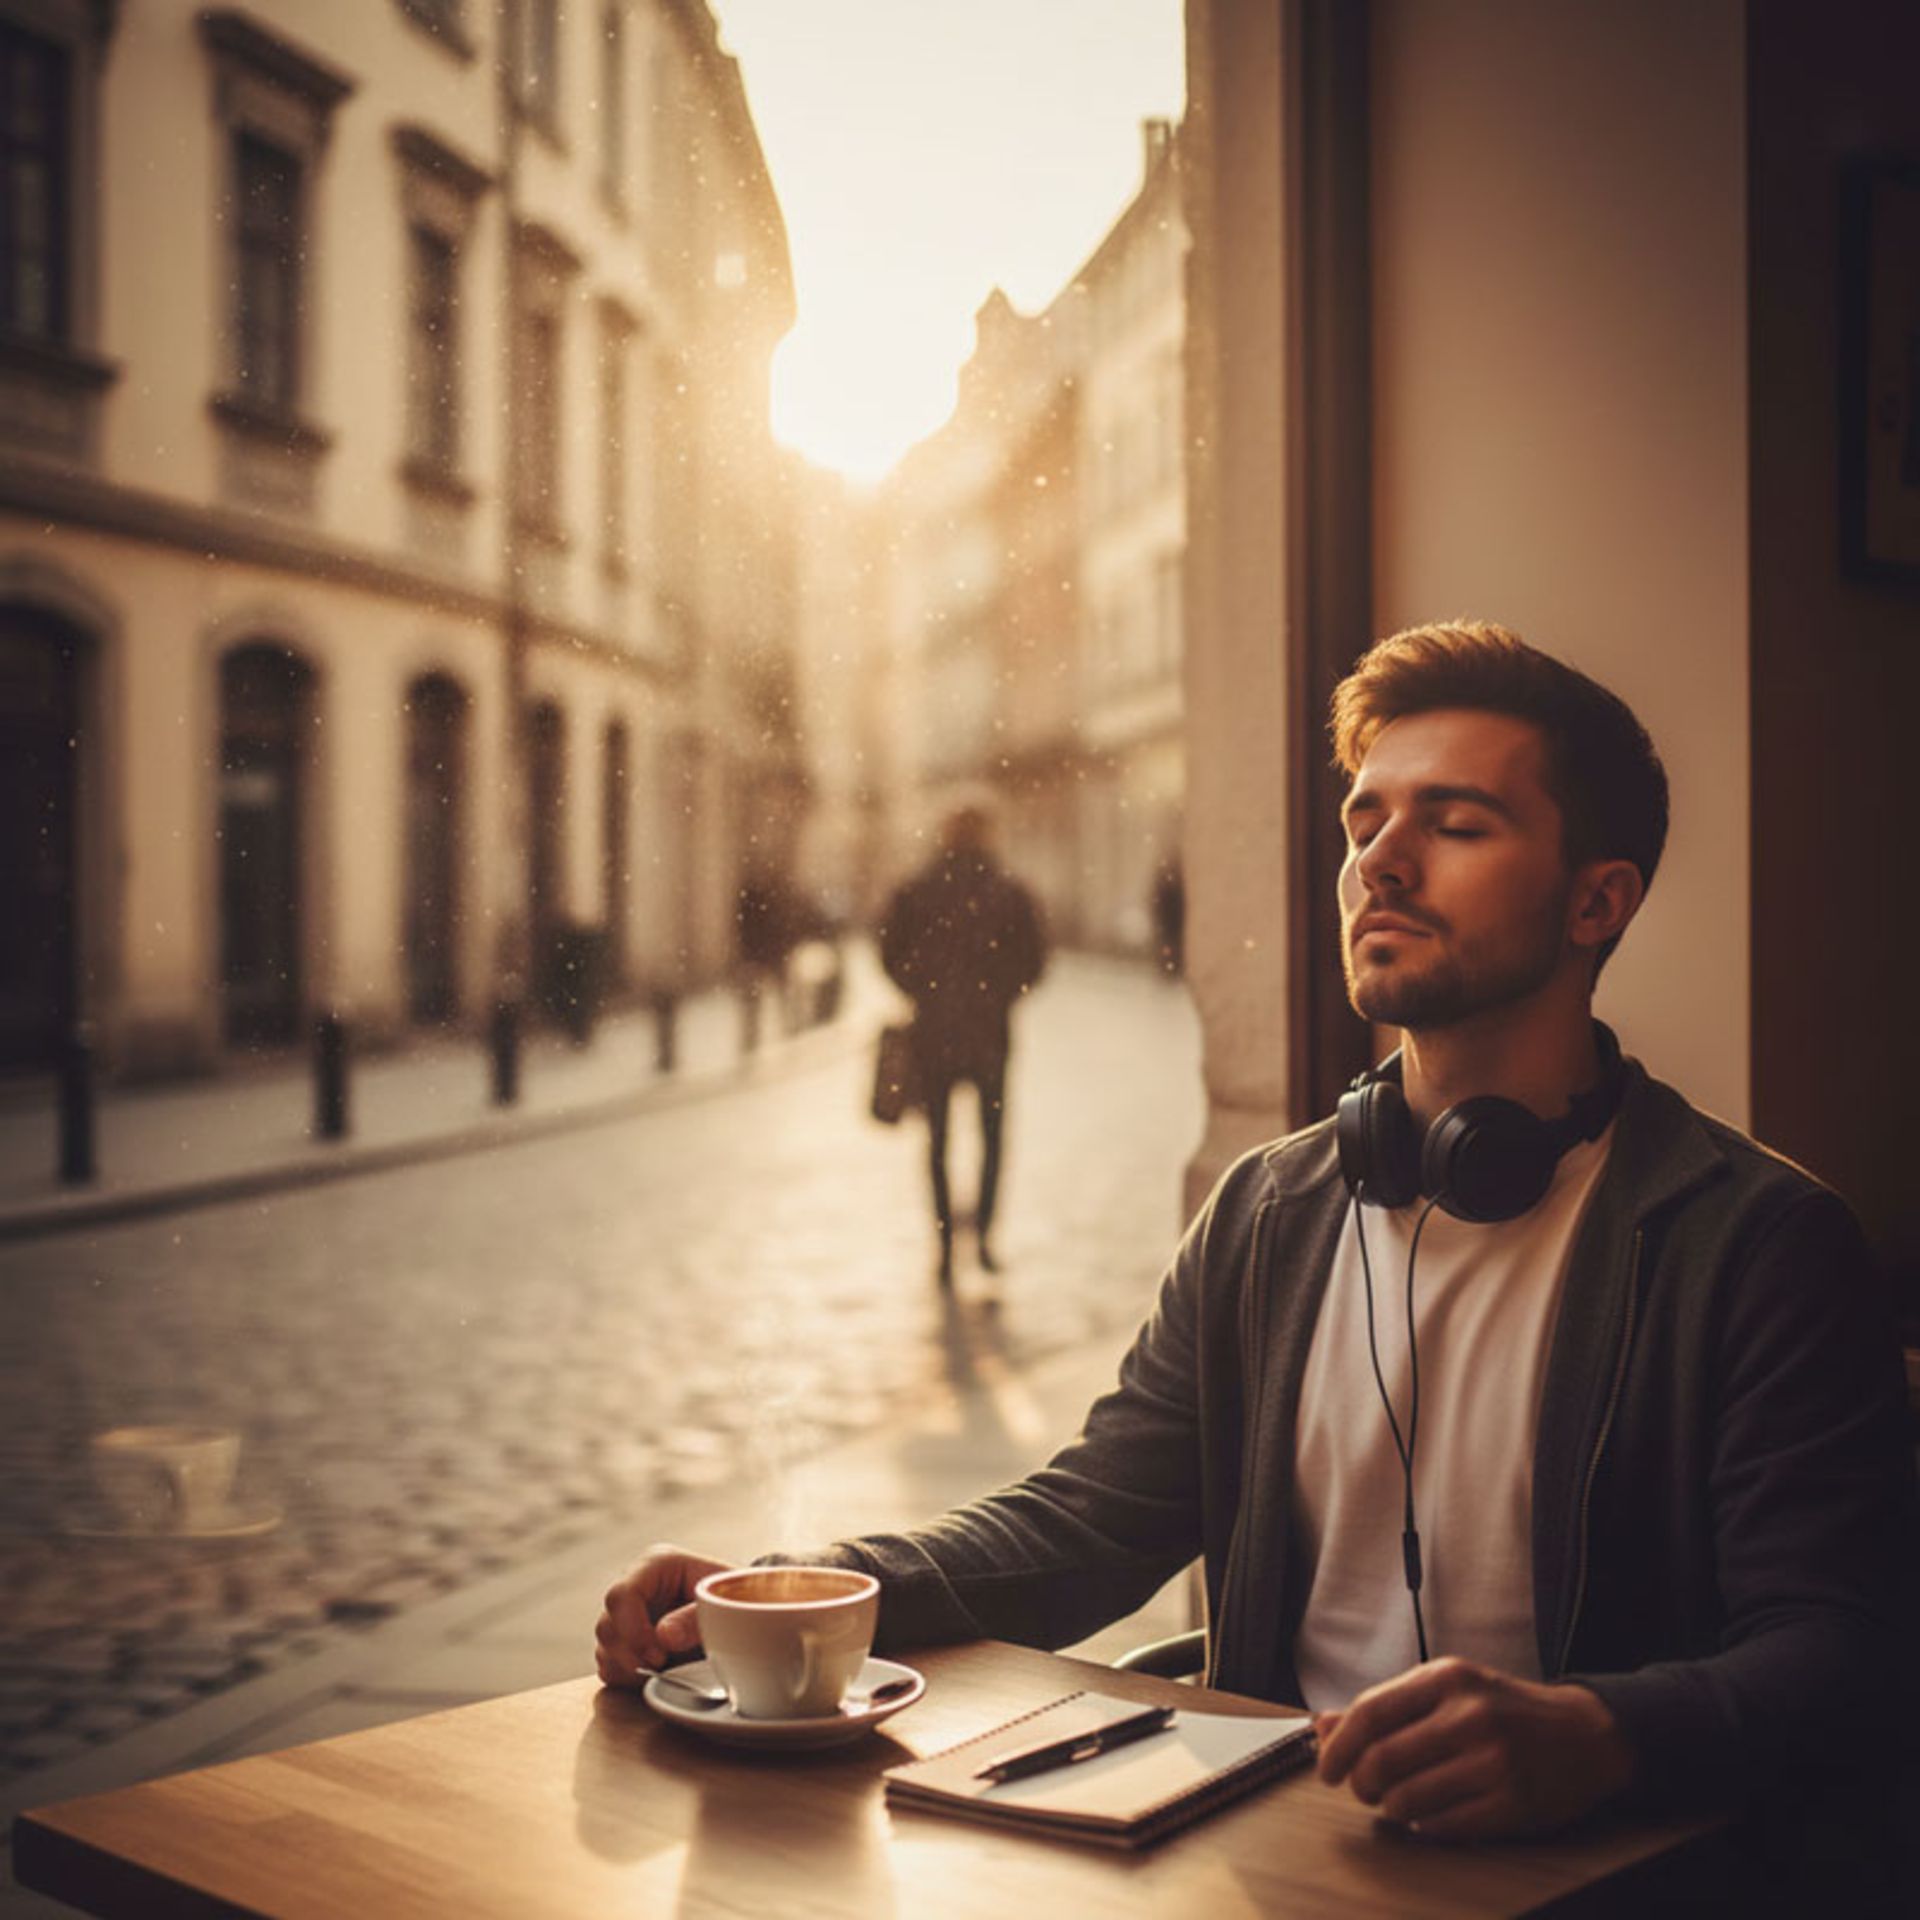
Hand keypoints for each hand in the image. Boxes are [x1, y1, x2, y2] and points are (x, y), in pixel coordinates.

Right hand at [593, 1544, 732, 1688]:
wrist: (741, 1612)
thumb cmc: (735, 1599)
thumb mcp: (725, 1604)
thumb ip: (696, 1618)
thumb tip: (664, 1637)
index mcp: (657, 1564)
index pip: (622, 1595)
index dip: (633, 1630)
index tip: (659, 1656)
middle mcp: (635, 1585)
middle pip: (607, 1623)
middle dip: (631, 1654)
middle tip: (662, 1666)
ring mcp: (627, 1613)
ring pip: (604, 1646)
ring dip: (628, 1667)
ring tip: (663, 1669)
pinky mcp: (626, 1638)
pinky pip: (608, 1663)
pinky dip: (626, 1676)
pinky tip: (653, 1674)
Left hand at [1312, 1657, 1636, 1840]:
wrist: (1584, 1736)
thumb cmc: (1502, 1710)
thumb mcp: (1445, 1690)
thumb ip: (1385, 1707)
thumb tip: (1321, 1726)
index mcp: (1447, 1678)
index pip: (1370, 1712)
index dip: (1338, 1746)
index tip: (1326, 1769)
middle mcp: (1469, 1716)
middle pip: (1381, 1761)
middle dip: (1361, 1783)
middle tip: (1364, 1789)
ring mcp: (1493, 1762)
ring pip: (1406, 1800)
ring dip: (1391, 1808)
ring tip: (1401, 1800)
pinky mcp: (1512, 1805)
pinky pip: (1441, 1827)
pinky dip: (1423, 1826)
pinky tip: (1431, 1814)